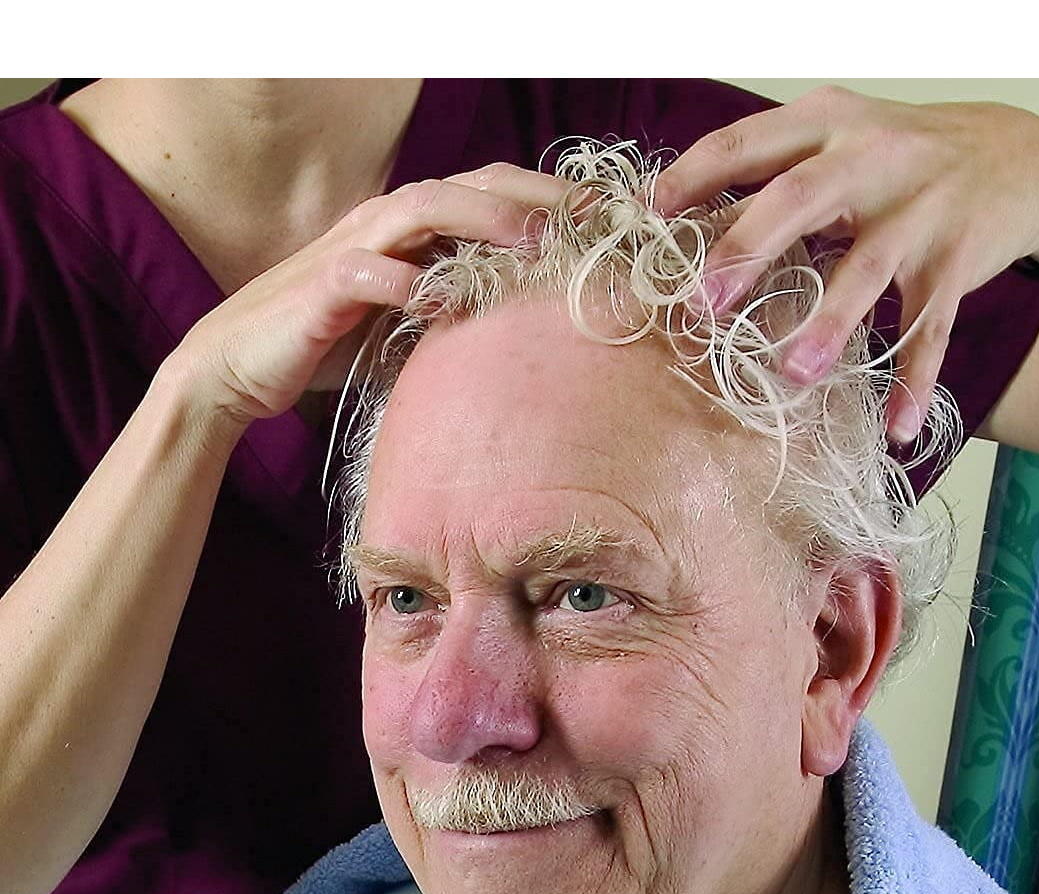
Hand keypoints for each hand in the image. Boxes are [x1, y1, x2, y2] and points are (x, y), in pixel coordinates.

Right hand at [168, 164, 567, 425]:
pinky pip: (365, 273)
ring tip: (533, 241)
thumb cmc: (327, 345)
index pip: (489, 196)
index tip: (606, 220)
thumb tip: (524, 334)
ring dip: (481, 219)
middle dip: (536, 195)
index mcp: (412, 232)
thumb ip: (455, 313)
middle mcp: (386, 226)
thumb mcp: (406, 326)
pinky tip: (439, 301)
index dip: (549, 200)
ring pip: (423, 208)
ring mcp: (352, 250)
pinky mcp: (321, 289)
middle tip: (595, 216)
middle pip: (470, 187)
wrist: (238, 367)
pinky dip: (403, 282)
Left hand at [653, 86, 1038, 442]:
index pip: (748, 141)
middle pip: (799, 198)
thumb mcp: (841, 140)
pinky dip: (915, 380)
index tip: (651, 214)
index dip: (697, 175)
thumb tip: (688, 231)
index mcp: (828, 123)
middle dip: (746, 250)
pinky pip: (932, 329)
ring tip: (794, 375)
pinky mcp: (957, 260)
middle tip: (701, 307)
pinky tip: (898, 426)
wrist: (1022, 158)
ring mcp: (919, 210)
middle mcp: (871, 158)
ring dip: (829, 325)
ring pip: (866, 270)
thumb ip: (776, 177)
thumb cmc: (904, 158)